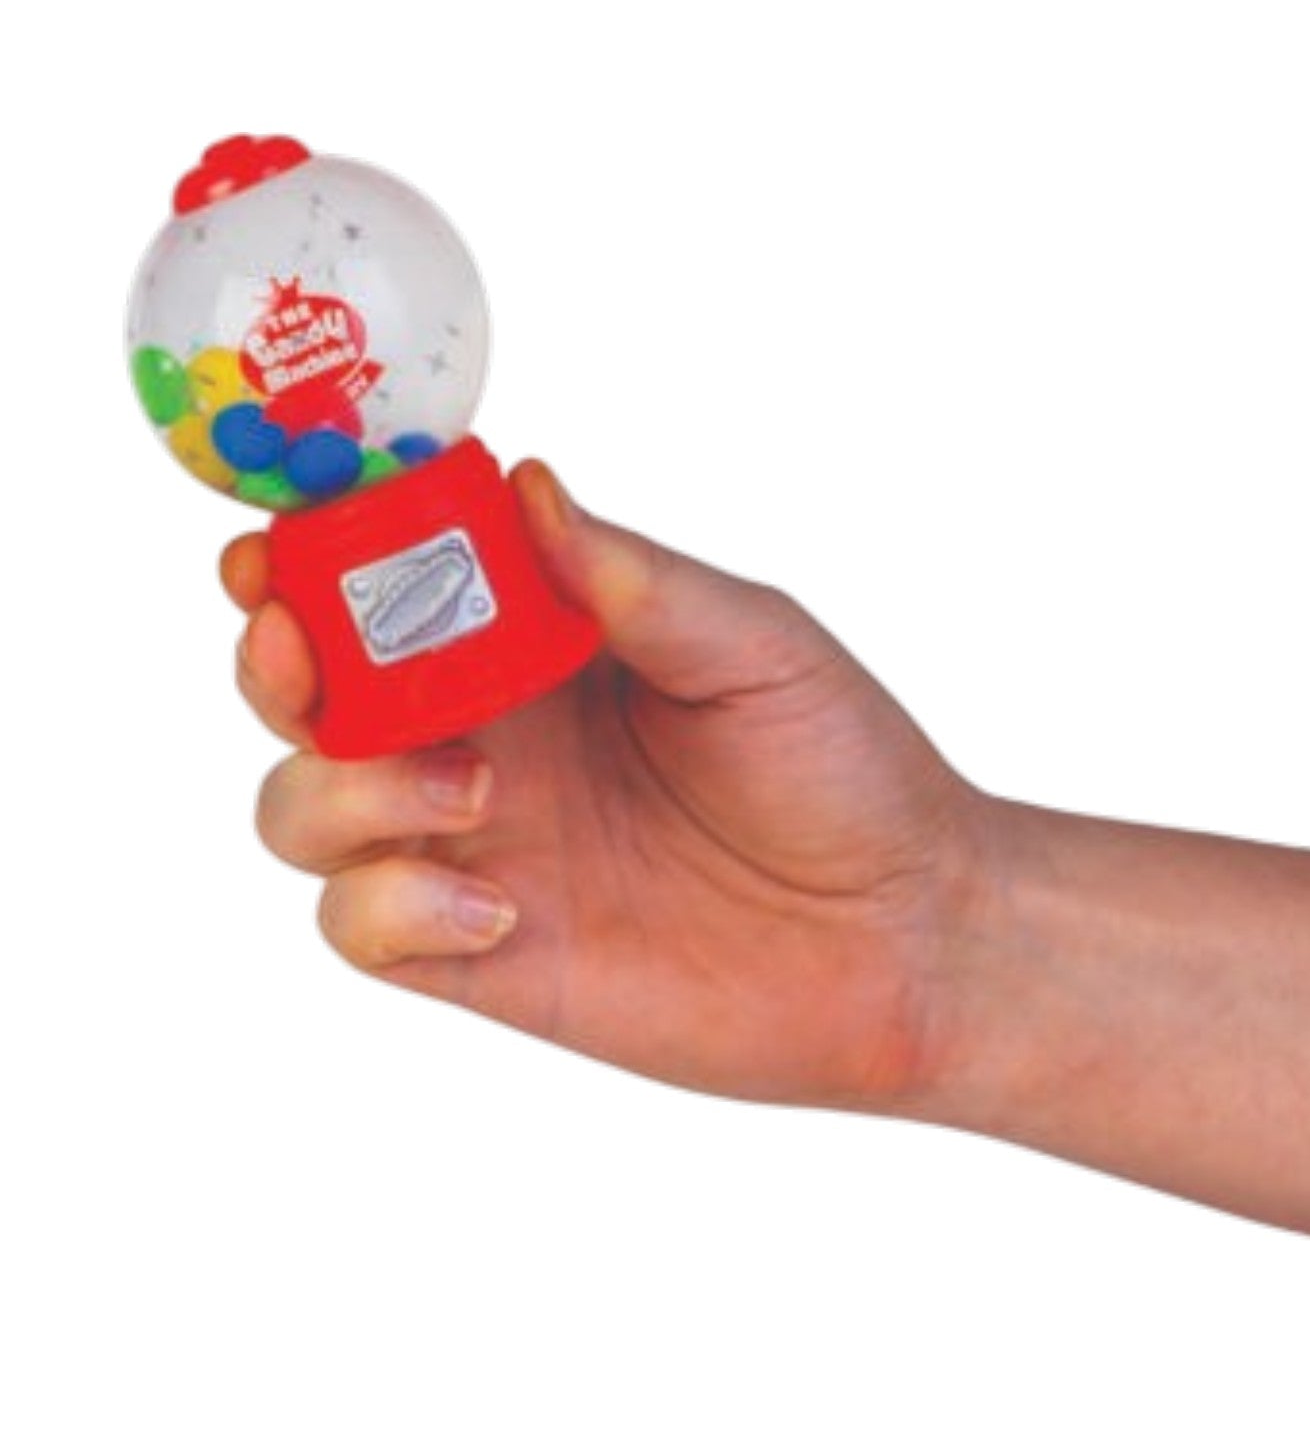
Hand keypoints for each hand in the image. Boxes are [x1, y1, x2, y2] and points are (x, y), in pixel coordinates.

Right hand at [224, 463, 983, 1110]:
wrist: (904, 937)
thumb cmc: (844, 771)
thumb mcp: (756, 647)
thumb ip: (634, 580)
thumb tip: (526, 486)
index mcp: (539, 644)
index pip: (387, 583)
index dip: (313, 554)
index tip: (277, 541)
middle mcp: (488, 734)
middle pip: (311, 690)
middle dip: (276, 661)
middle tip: (298, 645)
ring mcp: (474, 846)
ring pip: (304, 807)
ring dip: (343, 788)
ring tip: (476, 793)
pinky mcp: (481, 953)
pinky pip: (358, 927)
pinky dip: (390, 906)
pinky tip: (503, 909)